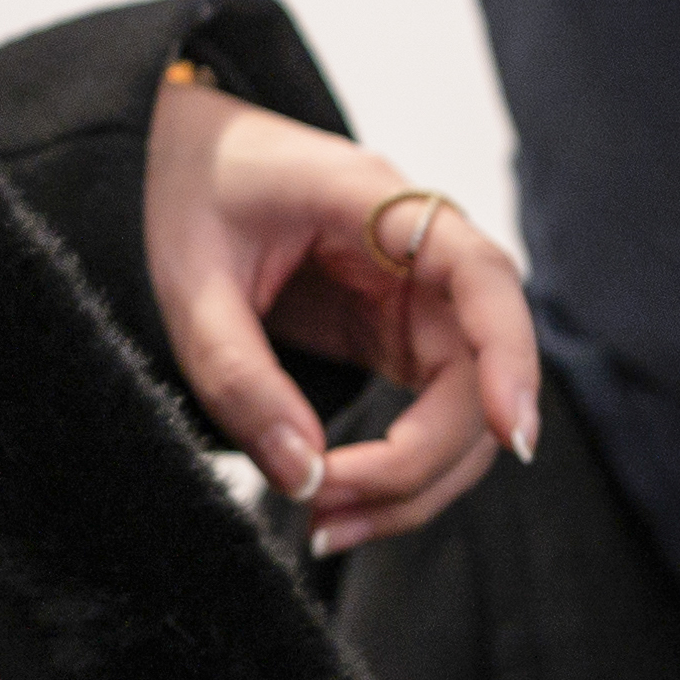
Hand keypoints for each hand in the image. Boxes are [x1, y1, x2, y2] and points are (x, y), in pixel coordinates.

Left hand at [142, 72, 541, 556]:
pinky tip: (333, 503)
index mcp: (379, 205)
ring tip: (323, 526)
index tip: (510, 431)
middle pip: (478, 373)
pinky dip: (389, 472)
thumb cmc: (184, 189)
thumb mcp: (189, 281)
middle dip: (420, 459)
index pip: (484, 278)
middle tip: (328, 505)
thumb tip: (302, 479)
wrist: (169, 154)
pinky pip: (422, 418)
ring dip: (409, 482)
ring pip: (460, 413)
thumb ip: (239, 375)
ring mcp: (413, 302)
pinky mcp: (393, 340)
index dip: (511, 355)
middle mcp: (420, 256)